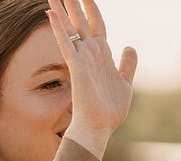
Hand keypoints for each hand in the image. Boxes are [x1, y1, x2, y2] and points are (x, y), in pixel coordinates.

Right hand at [48, 0, 136, 157]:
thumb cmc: (110, 111)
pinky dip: (58, 28)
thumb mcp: (125, 83)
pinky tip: (51, 13)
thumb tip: (130, 46)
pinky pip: (66, 43)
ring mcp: (82, 59)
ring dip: (61, 9)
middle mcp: (90, 53)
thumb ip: (127, 64)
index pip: (96, 23)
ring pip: (70, 27)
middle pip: (81, 20)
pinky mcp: (76, 67)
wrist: (99, 128)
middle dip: (73, 2)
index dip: (92, 7)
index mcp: (102, 55)